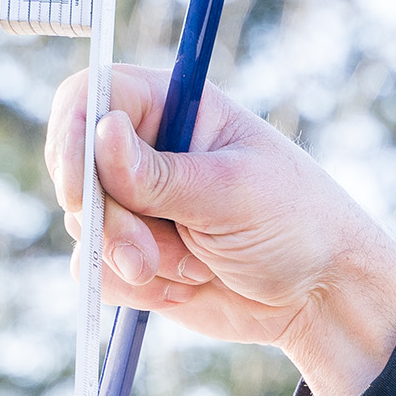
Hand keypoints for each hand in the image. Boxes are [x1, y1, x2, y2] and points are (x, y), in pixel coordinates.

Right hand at [44, 66, 395, 395]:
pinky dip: (134, 288)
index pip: (93, 96)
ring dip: (132, 259)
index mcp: (175, 110)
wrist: (320, 299)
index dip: (74, 139)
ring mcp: (138, 205)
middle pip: (78, 169)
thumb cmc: (296, 226)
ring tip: (197, 269)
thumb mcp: (233, 194)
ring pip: (85, 226)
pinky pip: (98, 272)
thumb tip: (100, 132)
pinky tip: (186, 288)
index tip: (79, 192)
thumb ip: (161, 174)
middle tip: (146, 256)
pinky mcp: (135, 255)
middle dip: (107, 221)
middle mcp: (147, 151)